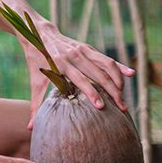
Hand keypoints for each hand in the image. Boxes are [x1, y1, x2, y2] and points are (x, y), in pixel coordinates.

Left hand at [19, 17, 133, 118]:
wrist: (38, 33)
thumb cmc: (36, 61)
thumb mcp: (35, 81)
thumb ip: (35, 105)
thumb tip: (30, 129)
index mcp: (61, 64)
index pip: (80, 80)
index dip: (92, 93)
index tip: (102, 107)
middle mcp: (74, 56)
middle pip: (99, 74)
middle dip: (112, 91)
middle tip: (122, 108)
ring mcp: (83, 50)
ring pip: (107, 65)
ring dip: (118, 81)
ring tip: (123, 97)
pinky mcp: (88, 48)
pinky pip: (106, 58)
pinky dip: (119, 66)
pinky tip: (131, 75)